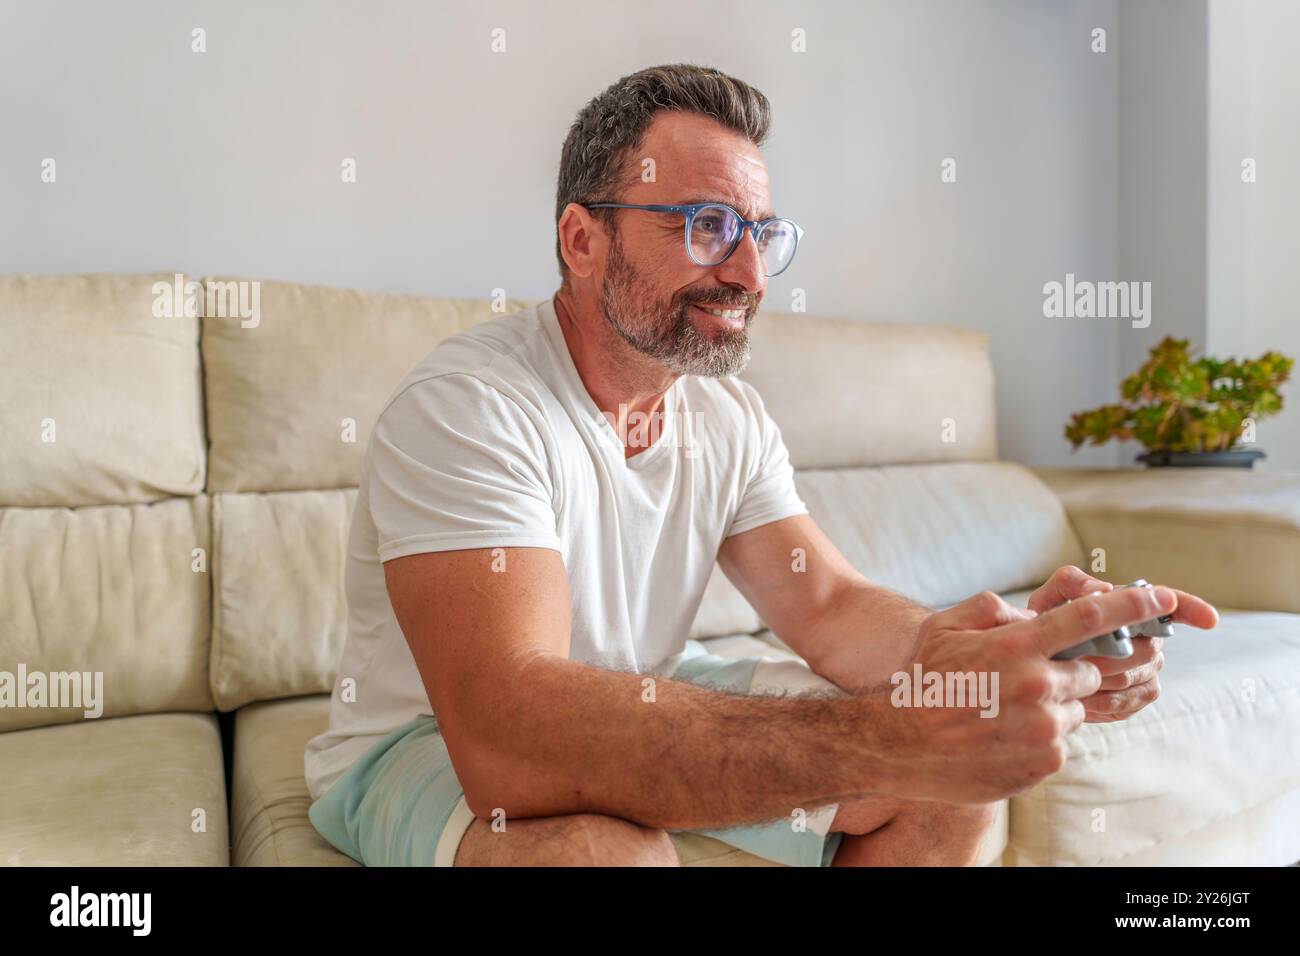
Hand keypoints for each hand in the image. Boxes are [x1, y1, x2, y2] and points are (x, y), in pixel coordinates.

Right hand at [880, 584, 1182, 803]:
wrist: (900, 744)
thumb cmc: (923, 681)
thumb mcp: (946, 627)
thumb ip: (994, 610)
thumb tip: (1032, 615)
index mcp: (1017, 645)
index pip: (1091, 617)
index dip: (1133, 604)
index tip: (1160, 597)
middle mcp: (1038, 684)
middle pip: (1089, 669)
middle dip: (1068, 671)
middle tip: (1027, 679)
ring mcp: (1045, 727)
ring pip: (1076, 708)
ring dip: (1053, 706)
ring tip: (1005, 712)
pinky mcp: (1045, 761)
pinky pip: (1062, 741)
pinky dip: (1041, 737)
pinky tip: (1003, 736)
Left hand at [1026, 566, 1218, 722]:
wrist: (1030, 664)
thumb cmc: (1042, 624)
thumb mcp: (1049, 597)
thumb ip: (1072, 584)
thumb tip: (1102, 589)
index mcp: (1131, 610)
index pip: (1171, 606)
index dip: (1191, 610)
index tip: (1210, 620)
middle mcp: (1147, 639)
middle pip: (1148, 650)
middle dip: (1112, 655)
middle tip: (1076, 658)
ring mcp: (1145, 671)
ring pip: (1137, 677)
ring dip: (1103, 679)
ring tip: (1069, 678)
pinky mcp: (1135, 698)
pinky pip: (1129, 702)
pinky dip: (1103, 701)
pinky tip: (1080, 698)